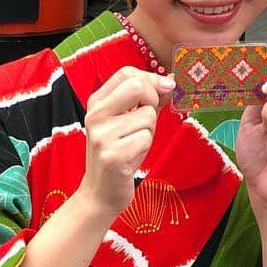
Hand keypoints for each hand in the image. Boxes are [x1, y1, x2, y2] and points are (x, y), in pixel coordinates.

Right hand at [79, 66, 174, 218]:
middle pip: (137, 86)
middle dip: (152, 101)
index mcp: (97, 102)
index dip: (150, 79)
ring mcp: (101, 135)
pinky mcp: (111, 155)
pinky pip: (146, 138)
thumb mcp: (132, 120)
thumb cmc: (121, 152)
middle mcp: (95, 115)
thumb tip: (171, 78)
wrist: (100, 193)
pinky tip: (131, 158)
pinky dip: (146, 147)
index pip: (127, 73)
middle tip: (144, 121)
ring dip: (149, 131)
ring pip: (147, 116)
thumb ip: (150, 98)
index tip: (162, 90)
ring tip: (133, 144)